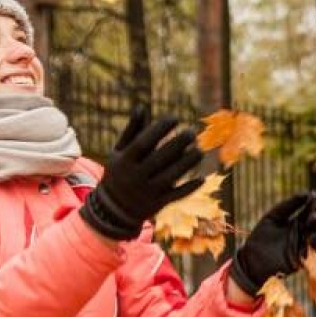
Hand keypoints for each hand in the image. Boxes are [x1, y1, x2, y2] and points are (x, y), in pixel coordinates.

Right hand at [80, 106, 204, 239]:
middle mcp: (135, 177)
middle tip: (192, 132)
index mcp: (124, 161)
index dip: (159, 129)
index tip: (175, 118)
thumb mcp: (119, 152)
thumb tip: (141, 106)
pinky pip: (175, 196)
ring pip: (170, 177)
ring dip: (187, 164)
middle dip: (177, 144)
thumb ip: (132, 131)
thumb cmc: (119, 172)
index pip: (143, 142)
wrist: (113, 210)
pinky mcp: (157, 204)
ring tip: (200, 151)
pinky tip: (202, 178)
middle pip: (159, 159)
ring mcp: (147, 192)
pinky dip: (188, 188)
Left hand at [230, 191, 315, 296]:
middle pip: (314, 222)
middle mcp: (301, 234)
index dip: (312, 202)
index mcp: (295, 223)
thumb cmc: (260, 237)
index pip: (308, 211)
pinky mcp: (300, 259)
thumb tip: (305, 193)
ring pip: (315, 235)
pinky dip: (314, 242)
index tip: (314, 193)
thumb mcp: (273, 217)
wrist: (250, 260)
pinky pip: (310, 250)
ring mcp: (302, 246)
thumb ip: (288, 205)